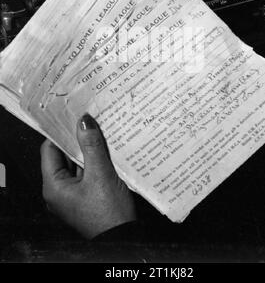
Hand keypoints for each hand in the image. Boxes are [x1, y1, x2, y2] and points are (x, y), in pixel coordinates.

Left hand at [40, 114, 136, 238]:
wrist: (124, 237)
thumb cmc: (108, 213)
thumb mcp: (100, 174)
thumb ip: (92, 146)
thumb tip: (84, 122)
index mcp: (53, 187)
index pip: (49, 151)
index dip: (59, 133)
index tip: (70, 117)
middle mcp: (59, 191)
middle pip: (63, 156)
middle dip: (76, 139)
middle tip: (87, 121)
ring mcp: (73, 194)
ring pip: (76, 164)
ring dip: (87, 149)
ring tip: (98, 131)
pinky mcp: (86, 195)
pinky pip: (86, 172)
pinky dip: (93, 161)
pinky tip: (104, 149)